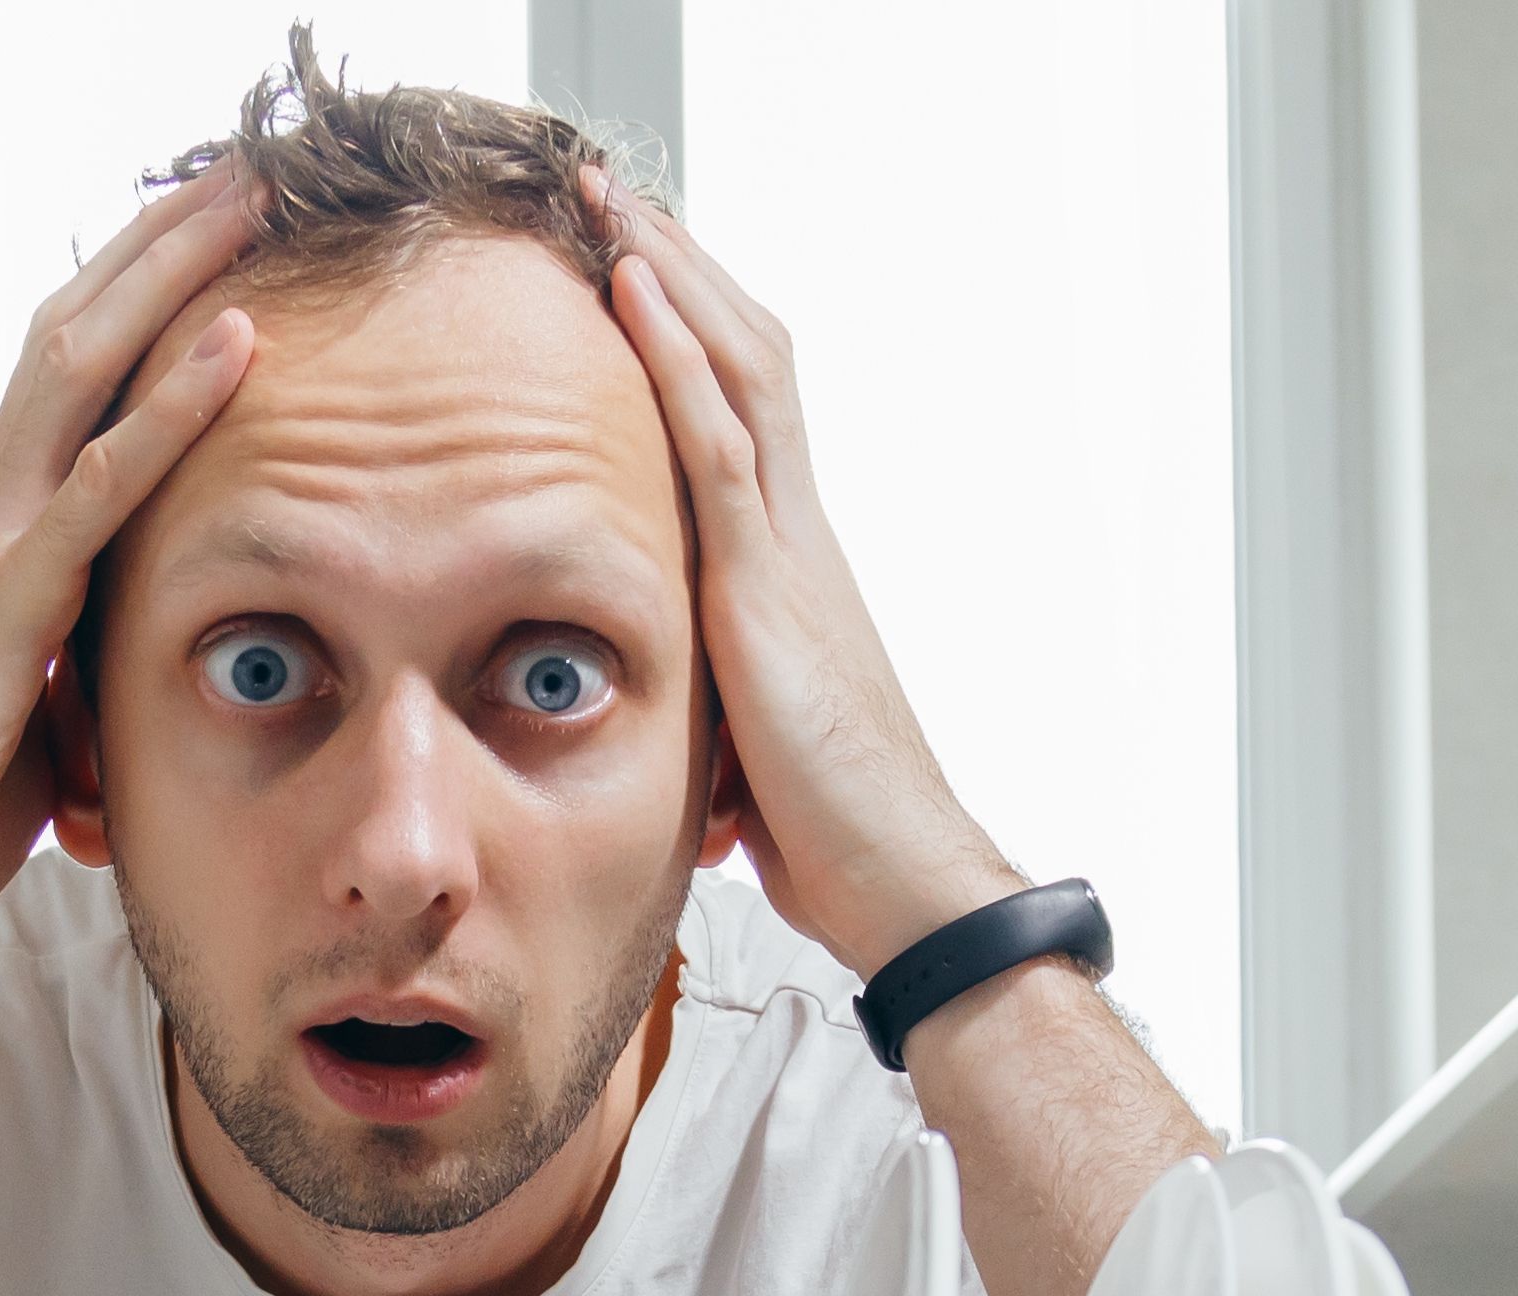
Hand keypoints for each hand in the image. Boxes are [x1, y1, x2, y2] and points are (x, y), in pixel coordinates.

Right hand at [0, 168, 268, 950]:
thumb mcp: (32, 715)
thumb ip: (76, 664)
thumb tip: (125, 682)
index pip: (68, 380)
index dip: (130, 297)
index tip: (200, 234)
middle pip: (75, 335)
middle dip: (155, 245)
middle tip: (236, 169)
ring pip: (84, 371)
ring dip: (169, 279)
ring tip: (243, 204)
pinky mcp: (11, 605)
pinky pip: (102, 484)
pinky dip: (173, 406)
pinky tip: (234, 344)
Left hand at [597, 183, 1023, 980]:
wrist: (906, 882)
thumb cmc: (836, 839)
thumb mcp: (748, 752)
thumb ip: (714, 710)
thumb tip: (682, 750)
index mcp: (793, 565)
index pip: (748, 409)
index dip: (698, 328)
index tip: (640, 262)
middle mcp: (800, 535)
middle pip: (748, 355)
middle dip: (683, 265)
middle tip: (616, 191)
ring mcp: (790, 550)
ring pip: (738, 368)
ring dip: (672, 272)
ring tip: (611, 198)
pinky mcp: (770, 587)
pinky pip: (720, 442)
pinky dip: (675, 355)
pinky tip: (635, 289)